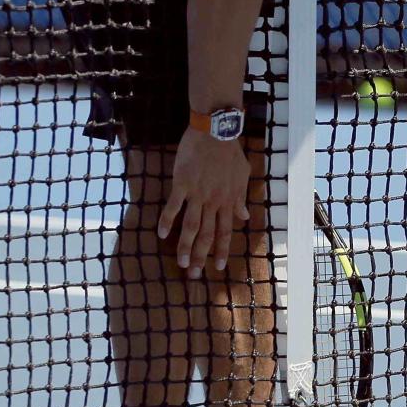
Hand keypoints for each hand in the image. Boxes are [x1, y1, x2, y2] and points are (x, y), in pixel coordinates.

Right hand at [157, 129, 251, 278]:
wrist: (216, 132)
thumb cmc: (230, 152)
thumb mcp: (242, 176)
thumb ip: (241, 198)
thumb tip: (245, 217)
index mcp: (227, 201)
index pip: (225, 232)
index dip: (222, 251)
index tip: (218, 267)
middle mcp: (213, 202)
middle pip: (207, 235)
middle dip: (200, 256)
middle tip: (193, 274)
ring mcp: (197, 194)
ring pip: (191, 226)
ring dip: (185, 246)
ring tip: (180, 263)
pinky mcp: (182, 184)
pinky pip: (174, 206)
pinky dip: (167, 220)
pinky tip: (161, 234)